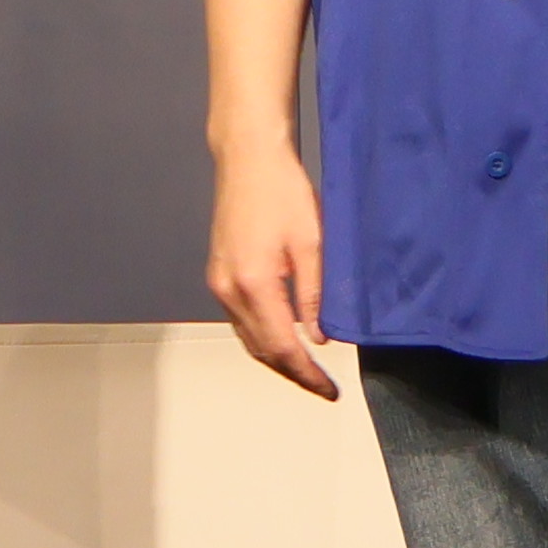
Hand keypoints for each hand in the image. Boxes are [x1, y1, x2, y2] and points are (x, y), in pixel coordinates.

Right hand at [210, 136, 339, 399]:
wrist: (248, 158)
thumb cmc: (282, 190)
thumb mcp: (312, 244)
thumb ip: (315, 296)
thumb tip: (319, 337)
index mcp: (254, 284)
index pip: (283, 347)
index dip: (307, 374)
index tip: (328, 389)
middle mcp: (229, 289)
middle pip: (261, 350)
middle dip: (292, 373)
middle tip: (322, 385)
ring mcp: (219, 283)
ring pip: (248, 337)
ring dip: (276, 357)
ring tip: (306, 368)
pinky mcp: (218, 274)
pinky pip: (240, 320)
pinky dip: (262, 336)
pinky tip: (283, 336)